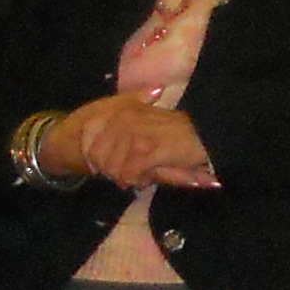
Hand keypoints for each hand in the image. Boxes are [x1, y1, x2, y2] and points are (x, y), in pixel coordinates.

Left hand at [49, 91, 217, 190]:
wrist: (202, 133)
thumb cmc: (172, 130)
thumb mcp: (142, 119)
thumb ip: (117, 128)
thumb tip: (92, 149)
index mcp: (121, 109)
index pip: (87, 132)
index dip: (89, 152)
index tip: (98, 165)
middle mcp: (124, 119)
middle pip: (97, 155)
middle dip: (109, 170)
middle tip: (126, 174)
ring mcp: (136, 134)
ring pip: (113, 167)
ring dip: (125, 177)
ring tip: (139, 176)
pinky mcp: (148, 150)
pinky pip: (130, 173)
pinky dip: (137, 180)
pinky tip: (146, 178)